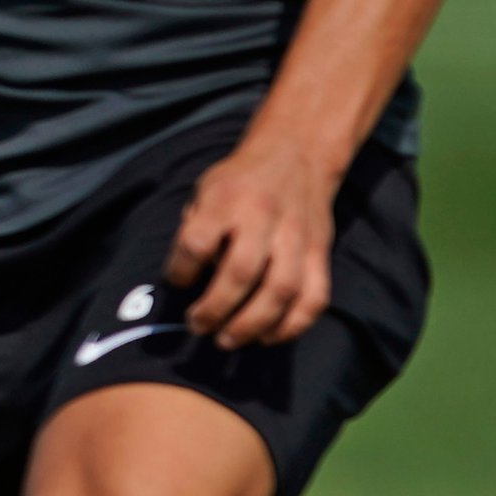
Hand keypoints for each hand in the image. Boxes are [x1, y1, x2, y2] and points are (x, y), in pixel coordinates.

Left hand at [162, 136, 335, 348]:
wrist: (296, 155)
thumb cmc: (238, 182)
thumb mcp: (205, 190)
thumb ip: (193, 227)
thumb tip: (184, 279)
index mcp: (226, 199)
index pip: (196, 242)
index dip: (181, 269)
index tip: (176, 282)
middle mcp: (263, 217)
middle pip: (240, 273)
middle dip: (215, 309)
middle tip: (197, 326)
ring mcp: (296, 237)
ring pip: (280, 290)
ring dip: (251, 324)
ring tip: (226, 340)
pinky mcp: (319, 253)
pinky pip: (313, 297)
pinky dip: (292, 325)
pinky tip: (268, 337)